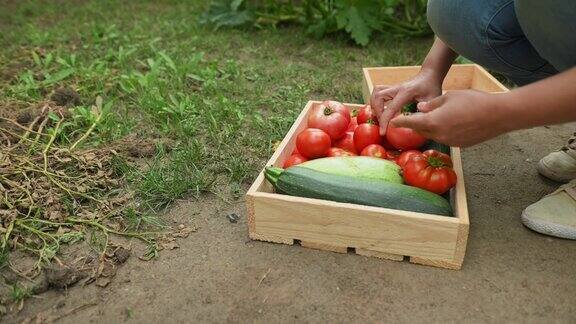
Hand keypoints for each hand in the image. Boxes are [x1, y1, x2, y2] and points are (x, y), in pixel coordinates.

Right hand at [370, 69, 442, 134]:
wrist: (429, 74)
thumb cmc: (432, 87)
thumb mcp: (432, 100)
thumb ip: (424, 112)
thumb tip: (414, 124)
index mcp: (406, 92)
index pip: (390, 108)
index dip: (384, 121)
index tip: (383, 132)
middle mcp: (397, 88)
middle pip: (378, 97)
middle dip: (377, 112)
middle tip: (382, 123)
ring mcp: (393, 88)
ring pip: (375, 93)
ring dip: (375, 106)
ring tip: (380, 117)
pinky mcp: (392, 89)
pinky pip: (378, 93)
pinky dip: (376, 102)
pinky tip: (381, 110)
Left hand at [390, 90, 508, 146]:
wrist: (499, 115)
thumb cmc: (474, 101)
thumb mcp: (449, 97)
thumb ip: (432, 104)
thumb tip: (420, 108)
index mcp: (433, 121)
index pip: (410, 123)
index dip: (400, 122)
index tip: (391, 122)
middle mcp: (439, 134)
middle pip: (421, 131)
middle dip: (415, 125)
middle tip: (411, 119)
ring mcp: (450, 141)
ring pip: (433, 135)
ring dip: (430, 129)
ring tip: (434, 119)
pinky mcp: (460, 145)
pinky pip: (446, 138)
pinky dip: (443, 132)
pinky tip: (452, 124)